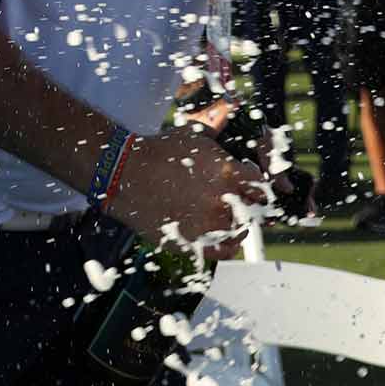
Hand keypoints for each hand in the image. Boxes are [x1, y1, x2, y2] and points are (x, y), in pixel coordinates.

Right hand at [104, 126, 271, 260]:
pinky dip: (231, 246)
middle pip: (252, 210)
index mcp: (227, 173)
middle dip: (246, 206)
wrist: (124, 171)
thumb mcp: (193, 135)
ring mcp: (208, 223)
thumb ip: (220, 140)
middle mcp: (222, 200)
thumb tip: (233, 135)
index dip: (256, 188)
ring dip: (237, 224)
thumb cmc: (157, 151)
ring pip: (239, 229)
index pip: (261, 187)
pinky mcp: (193, 241)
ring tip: (227, 219)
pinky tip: (229, 240)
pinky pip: (225, 250)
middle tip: (238, 205)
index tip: (249, 190)